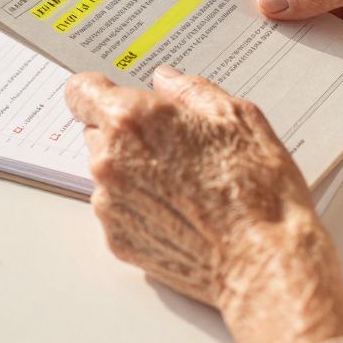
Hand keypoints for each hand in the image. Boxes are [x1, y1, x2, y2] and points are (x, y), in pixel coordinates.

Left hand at [66, 67, 342, 342]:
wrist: (262, 261)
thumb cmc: (255, 191)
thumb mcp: (236, 117)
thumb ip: (190, 90)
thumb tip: (167, 82)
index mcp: (131, 120)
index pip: (80, 92)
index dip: (98, 92)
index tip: (113, 96)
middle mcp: (109, 161)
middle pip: (98, 134)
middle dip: (127, 135)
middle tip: (173, 146)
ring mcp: (110, 204)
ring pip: (110, 175)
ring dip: (134, 173)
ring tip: (185, 186)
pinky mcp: (117, 239)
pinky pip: (120, 211)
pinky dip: (141, 208)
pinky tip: (181, 214)